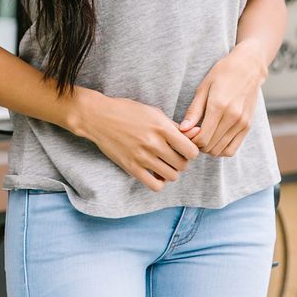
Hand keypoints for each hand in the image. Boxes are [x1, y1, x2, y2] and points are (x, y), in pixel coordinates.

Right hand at [72, 91, 202, 192]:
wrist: (99, 117)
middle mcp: (154, 143)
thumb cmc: (128, 111)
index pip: (191, 150)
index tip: (185, 149)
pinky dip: (159, 182)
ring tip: (165, 164)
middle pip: (183, 165)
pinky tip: (155, 173)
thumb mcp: (154, 113)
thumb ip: (176, 126)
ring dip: (171, 172)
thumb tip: (197, 133)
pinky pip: (155, 185)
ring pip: (171, 176)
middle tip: (174, 156)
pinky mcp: (131, 168)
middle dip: (182, 162)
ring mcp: (142, 157)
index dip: (191, 151)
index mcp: (162, 127)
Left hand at [176, 42, 266, 157]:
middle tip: (193, 134)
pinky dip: (221, 150)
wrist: (249, 66)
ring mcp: (242, 123)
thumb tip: (183, 130)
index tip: (187, 132)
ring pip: (220, 151)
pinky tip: (215, 139)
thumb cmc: (223, 73)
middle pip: (210, 147)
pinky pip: (232, 149)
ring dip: (209, 148)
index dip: (191, 140)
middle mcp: (233, 117)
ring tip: (203, 136)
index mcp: (219, 106)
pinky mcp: (248, 126)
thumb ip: (194, 110)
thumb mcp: (203, 87)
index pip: (202, 138)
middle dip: (198, 145)